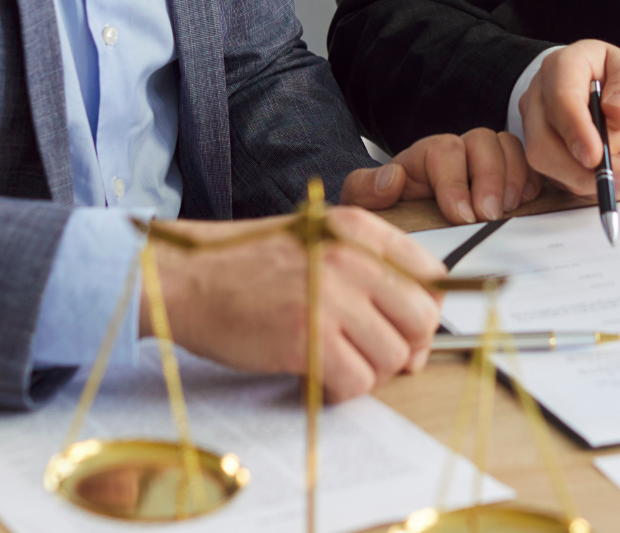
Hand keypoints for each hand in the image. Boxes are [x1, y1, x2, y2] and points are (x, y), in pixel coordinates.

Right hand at [145, 207, 445, 401]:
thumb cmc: (247, 266)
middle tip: (378, 356)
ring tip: (336, 361)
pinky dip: (343, 389)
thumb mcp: (319, 242)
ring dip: (370, 371)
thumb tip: (417, 317)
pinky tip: (318, 376)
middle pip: (422, 319)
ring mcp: (330, 297)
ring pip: (393, 356)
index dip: (426, 311)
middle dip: (407, 347)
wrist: (187, 278)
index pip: (432, 274)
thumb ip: (367, 266)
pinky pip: (357, 381)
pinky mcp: (307, 338)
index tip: (409, 328)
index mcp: (359, 230)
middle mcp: (352, 258)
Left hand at [340, 129, 540, 224]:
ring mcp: (483, 162)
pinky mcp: (506, 177)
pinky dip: (531, 179)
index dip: (455, 181)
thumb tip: (392, 178)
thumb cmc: (389, 214)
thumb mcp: (363, 203)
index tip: (462, 215)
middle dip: (489, 178)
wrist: (404, 226)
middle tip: (490, 215)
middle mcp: (457, 152)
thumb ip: (365, 188)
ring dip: (513, 176)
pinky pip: (528, 162)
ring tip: (509, 209)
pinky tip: (525, 203)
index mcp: (424, 156)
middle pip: (482, 141)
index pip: (444, 151)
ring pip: (508, 146)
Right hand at [517, 40, 619, 199]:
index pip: (561, 99)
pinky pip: (552, 177)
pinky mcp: (537, 149)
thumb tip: (619, 110)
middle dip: (582, 172)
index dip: (577, 131)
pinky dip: (583, 186)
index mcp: (563, 66)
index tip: (596, 156)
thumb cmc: (611, 75)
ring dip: (587, 181)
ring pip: (546, 164)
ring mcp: (532, 124)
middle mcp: (539, 95)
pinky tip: (607, 177)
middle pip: (543, 143)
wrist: (594, 83)